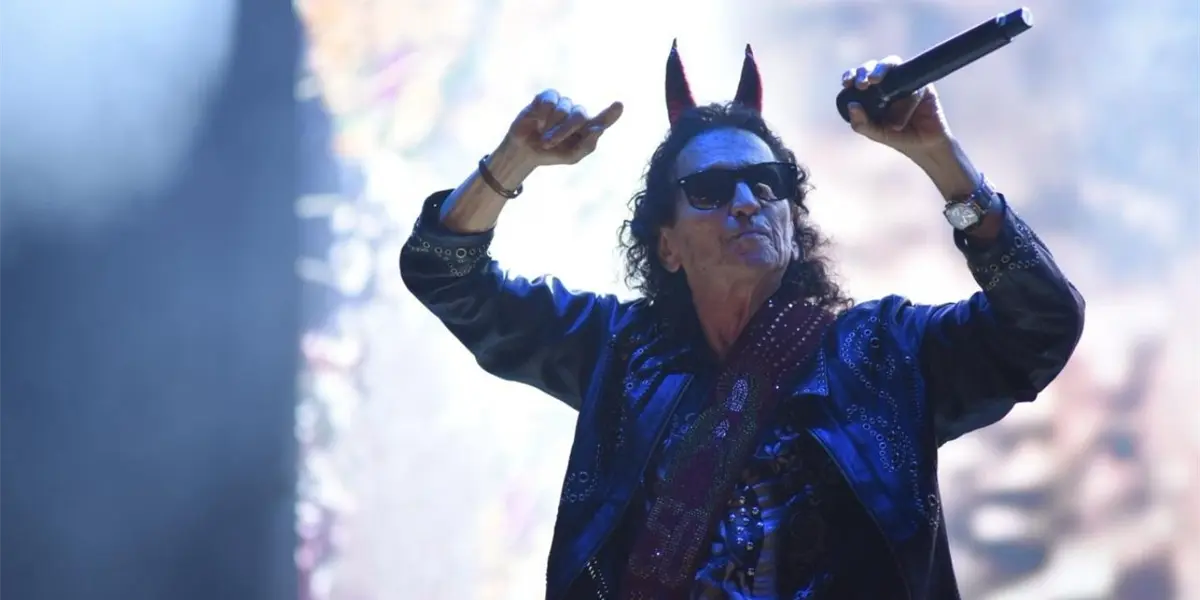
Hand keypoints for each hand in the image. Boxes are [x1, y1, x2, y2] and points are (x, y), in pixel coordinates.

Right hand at [503, 89, 623, 166]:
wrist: (525, 151)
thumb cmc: (551, 154)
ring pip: (563, 109)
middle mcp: (577, 114)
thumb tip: (598, 130)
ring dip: (550, 126)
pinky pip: (549, 101)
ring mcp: (563, 104)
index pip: (602, 120)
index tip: (619, 105)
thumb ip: (587, 146)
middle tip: (548, 144)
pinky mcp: (547, 97)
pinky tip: (537, 122)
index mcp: (587, 129)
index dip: (611, 113)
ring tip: (542, 136)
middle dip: (563, 131)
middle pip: (579, 116)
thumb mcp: (571, 157)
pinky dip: (543, 115)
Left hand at [841, 56, 953, 155]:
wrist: (924, 145)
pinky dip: (907, 99)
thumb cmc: (898, 137)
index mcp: (872, 93)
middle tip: (861, 84)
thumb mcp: (876, 133)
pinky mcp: (923, 86)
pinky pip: (914, 86)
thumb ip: (862, 123)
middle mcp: (888, 83)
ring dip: (881, 70)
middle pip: (874, 67)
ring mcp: (906, 82)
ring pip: (892, 65)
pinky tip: (903, 116)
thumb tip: (851, 106)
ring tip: (874, 81)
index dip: (852, 75)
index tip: (847, 83)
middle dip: (865, 70)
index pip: (859, 77)